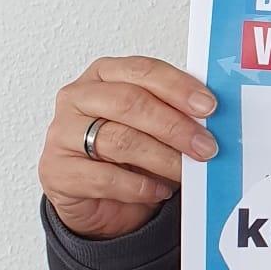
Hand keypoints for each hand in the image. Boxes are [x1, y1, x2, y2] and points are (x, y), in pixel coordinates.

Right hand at [40, 55, 218, 240]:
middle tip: (206, 146)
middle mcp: (78, 97)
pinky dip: (139, 187)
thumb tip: (213, 117)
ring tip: (187, 172)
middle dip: (175, 126)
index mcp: (104, 74)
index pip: (143, 70)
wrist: (97, 199)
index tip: (209, 106)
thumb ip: (175, 113)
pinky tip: (159, 190)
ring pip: (120, 140)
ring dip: (163, 159)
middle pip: (130, 103)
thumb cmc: (127, 154)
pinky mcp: (58, 171)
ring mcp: (62, 133)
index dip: (178, 87)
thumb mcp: (152, 126)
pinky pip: (105, 178)